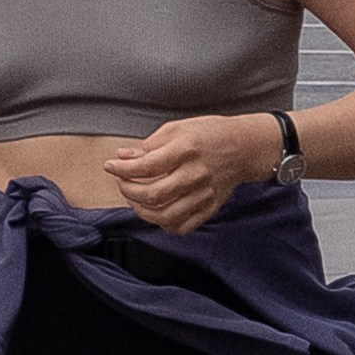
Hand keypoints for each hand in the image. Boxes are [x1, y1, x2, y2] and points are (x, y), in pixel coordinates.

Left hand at [103, 111, 278, 231]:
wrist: (244, 147)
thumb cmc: (209, 134)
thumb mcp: (177, 129)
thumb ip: (149, 145)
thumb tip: (123, 157)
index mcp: (186, 149)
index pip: (146, 166)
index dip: (122, 169)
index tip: (111, 166)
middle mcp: (195, 174)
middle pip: (153, 195)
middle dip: (128, 190)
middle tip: (123, 182)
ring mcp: (204, 194)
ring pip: (165, 216)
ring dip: (142, 211)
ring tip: (136, 199)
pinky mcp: (209, 208)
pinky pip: (182, 226)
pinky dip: (164, 223)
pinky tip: (157, 211)